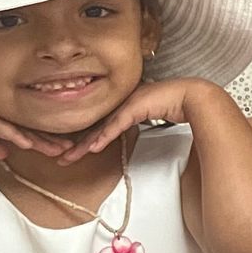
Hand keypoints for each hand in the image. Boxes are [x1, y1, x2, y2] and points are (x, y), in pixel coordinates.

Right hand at [0, 102, 66, 160]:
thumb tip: (5, 151)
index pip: (20, 133)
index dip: (39, 142)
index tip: (57, 150)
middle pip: (24, 129)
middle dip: (47, 140)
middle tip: (69, 149)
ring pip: (17, 128)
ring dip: (38, 140)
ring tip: (57, 149)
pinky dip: (15, 135)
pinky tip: (29, 144)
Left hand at [65, 78, 210, 160]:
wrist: (191, 94)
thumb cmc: (175, 102)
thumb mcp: (149, 115)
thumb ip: (136, 122)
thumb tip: (126, 133)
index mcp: (121, 105)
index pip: (99, 125)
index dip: (85, 139)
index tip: (73, 151)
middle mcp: (120, 103)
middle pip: (94, 128)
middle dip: (76, 145)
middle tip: (61, 158)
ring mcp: (125, 104)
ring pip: (100, 128)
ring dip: (84, 145)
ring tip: (69, 157)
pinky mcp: (133, 108)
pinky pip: (115, 126)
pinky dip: (104, 138)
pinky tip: (93, 148)